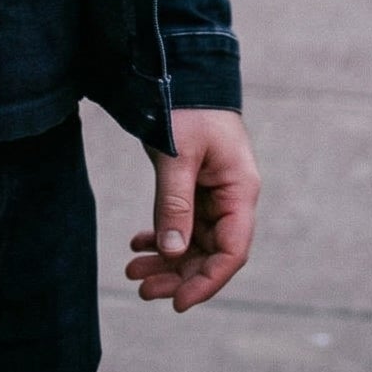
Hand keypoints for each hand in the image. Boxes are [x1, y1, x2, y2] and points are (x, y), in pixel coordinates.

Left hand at [125, 108, 258, 311]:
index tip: (178, 302)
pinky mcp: (195, 184)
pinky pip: (182, 220)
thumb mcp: (178, 155)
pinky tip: (138, 243)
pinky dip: (161, 233)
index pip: (231, 251)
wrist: (179, 69)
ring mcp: (214, 191)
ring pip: (192, 240)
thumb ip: (175, 202)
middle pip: (209, 251)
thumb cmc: (185, 106)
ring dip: (165, 258)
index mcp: (239, 190)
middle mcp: (231, 196)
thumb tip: (173, 251)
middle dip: (177, 274)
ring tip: (132, 272)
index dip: (207, 280)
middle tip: (141, 289)